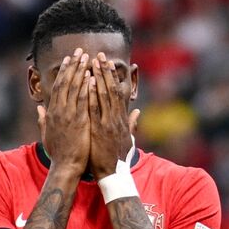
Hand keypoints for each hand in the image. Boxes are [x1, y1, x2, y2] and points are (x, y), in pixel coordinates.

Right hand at [38, 48, 90, 172]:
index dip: (64, 72)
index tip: (69, 59)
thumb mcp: (47, 135)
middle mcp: (59, 111)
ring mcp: (69, 115)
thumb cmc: (59, 153)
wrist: (66, 166)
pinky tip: (91, 76)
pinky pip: (83, 100)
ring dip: (80, 71)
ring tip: (86, 58)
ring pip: (74, 88)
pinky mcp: (79, 121)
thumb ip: (43, 120)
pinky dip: (86, 87)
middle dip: (73, 65)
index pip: (58, 87)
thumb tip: (39, 110)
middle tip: (79, 51)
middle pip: (65, 82)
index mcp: (52, 113)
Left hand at [88, 53, 138, 179]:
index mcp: (122, 119)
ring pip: (104, 95)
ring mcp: (108, 123)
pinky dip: (93, 94)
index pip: (118, 93)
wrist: (113, 173)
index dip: (113, 78)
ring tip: (93, 63)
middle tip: (99, 56)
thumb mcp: (128, 140)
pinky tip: (89, 82)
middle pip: (111, 90)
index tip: (108, 64)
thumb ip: (132, 124)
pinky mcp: (100, 129)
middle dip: (105, 72)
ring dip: (99, 78)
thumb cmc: (118, 158)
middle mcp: (116, 118)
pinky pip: (96, 108)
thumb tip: (138, 112)